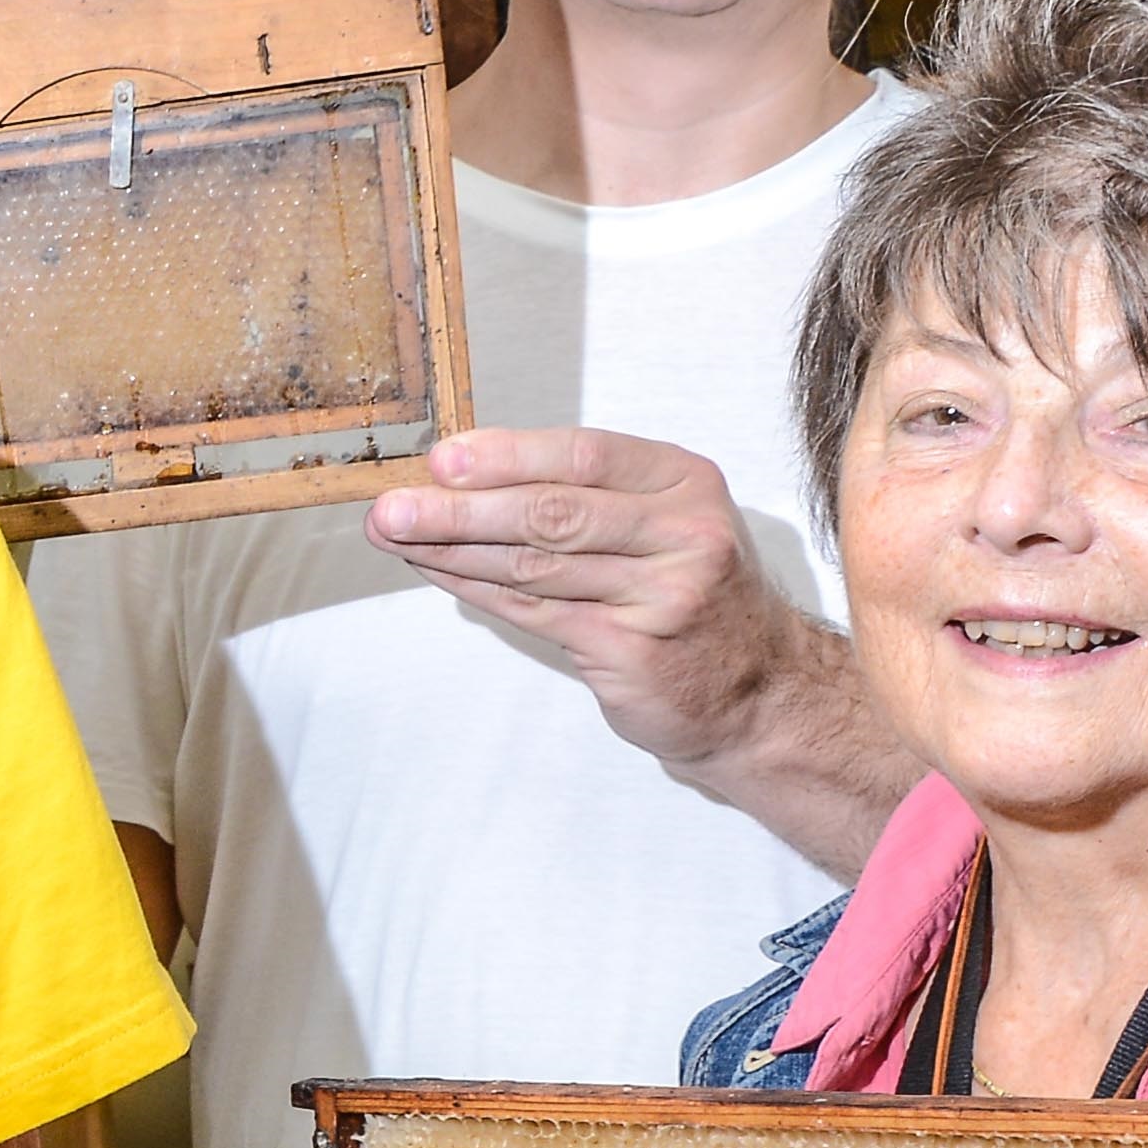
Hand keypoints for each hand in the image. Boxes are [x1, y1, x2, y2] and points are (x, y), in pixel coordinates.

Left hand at [370, 428, 820, 764]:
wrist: (756, 692)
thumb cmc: (691, 596)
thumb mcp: (663, 525)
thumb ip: (586, 497)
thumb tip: (466, 475)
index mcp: (685, 483)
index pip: (586, 455)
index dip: (507, 457)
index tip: (442, 459)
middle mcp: (684, 533)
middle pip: (553, 513)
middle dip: (460, 509)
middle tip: (391, 508)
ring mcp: (662, 596)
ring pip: (536, 566)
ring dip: (453, 551)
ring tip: (397, 537)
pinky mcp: (632, 652)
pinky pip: (535, 613)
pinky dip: (477, 590)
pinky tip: (438, 573)